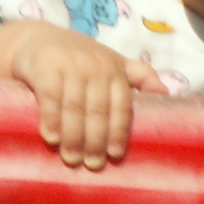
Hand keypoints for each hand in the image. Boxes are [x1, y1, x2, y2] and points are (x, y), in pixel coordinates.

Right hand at [7, 24, 164, 169]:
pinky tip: (52, 138)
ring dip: (74, 137)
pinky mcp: (45, 68)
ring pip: (75, 107)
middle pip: (98, 110)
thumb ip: (139, 75)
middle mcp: (95, 66)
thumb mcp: (112, 62)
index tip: (115, 155)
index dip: (119, 131)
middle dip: (96, 140)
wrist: (35, 39)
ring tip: (72, 159)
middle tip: (93, 164)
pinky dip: (52, 120)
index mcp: (115, 69)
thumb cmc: (79, 58)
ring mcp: (69, 66)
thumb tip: (167, 94)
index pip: (122, 105)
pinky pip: (51, 98)